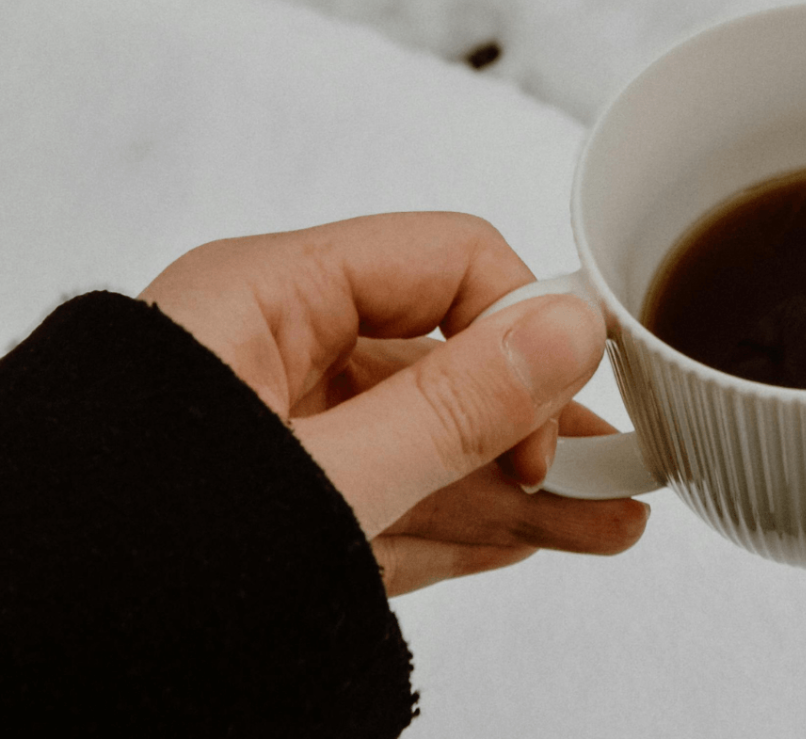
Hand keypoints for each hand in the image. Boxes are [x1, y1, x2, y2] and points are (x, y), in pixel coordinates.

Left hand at [139, 212, 648, 595]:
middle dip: (539, 424)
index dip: (520, 323)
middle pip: (447, 365)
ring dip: (521, 489)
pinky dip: (464, 527)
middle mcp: (279, 358)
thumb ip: (456, 404)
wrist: (32, 667)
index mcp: (267, 299)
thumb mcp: (326, 478)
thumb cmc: (133, 559)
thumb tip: (568, 324)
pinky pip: (396, 505)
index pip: (443, 262)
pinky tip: (532, 538)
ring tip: (608, 525)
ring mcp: (286, 442)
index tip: (561, 403)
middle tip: (623, 467)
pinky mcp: (287, 516)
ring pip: (430, 447)